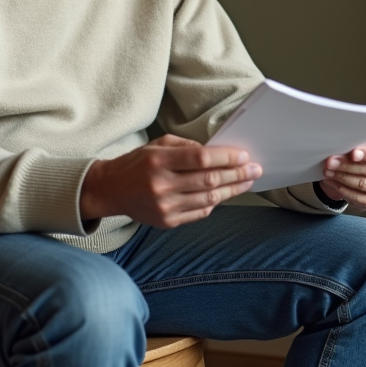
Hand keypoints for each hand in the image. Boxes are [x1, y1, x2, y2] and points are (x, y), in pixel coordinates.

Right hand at [80, 134, 261, 227]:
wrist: (110, 190)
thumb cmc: (138, 163)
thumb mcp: (158, 144)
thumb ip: (187, 147)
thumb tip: (218, 152)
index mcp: (159, 161)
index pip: (201, 159)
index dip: (226, 158)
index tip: (244, 155)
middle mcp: (161, 185)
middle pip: (209, 180)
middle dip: (237, 174)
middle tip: (255, 169)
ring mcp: (164, 207)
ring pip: (208, 199)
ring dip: (232, 190)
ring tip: (246, 182)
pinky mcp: (167, 222)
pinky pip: (199, 213)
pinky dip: (215, 203)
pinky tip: (225, 194)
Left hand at [319, 136, 365, 209]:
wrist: (355, 164)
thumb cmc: (361, 146)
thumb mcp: (363, 138)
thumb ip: (360, 139)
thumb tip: (345, 142)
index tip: (353, 154)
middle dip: (349, 166)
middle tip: (331, 162)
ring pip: (364, 184)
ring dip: (343, 177)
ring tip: (328, 171)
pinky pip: (358, 198)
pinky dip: (342, 189)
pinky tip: (331, 181)